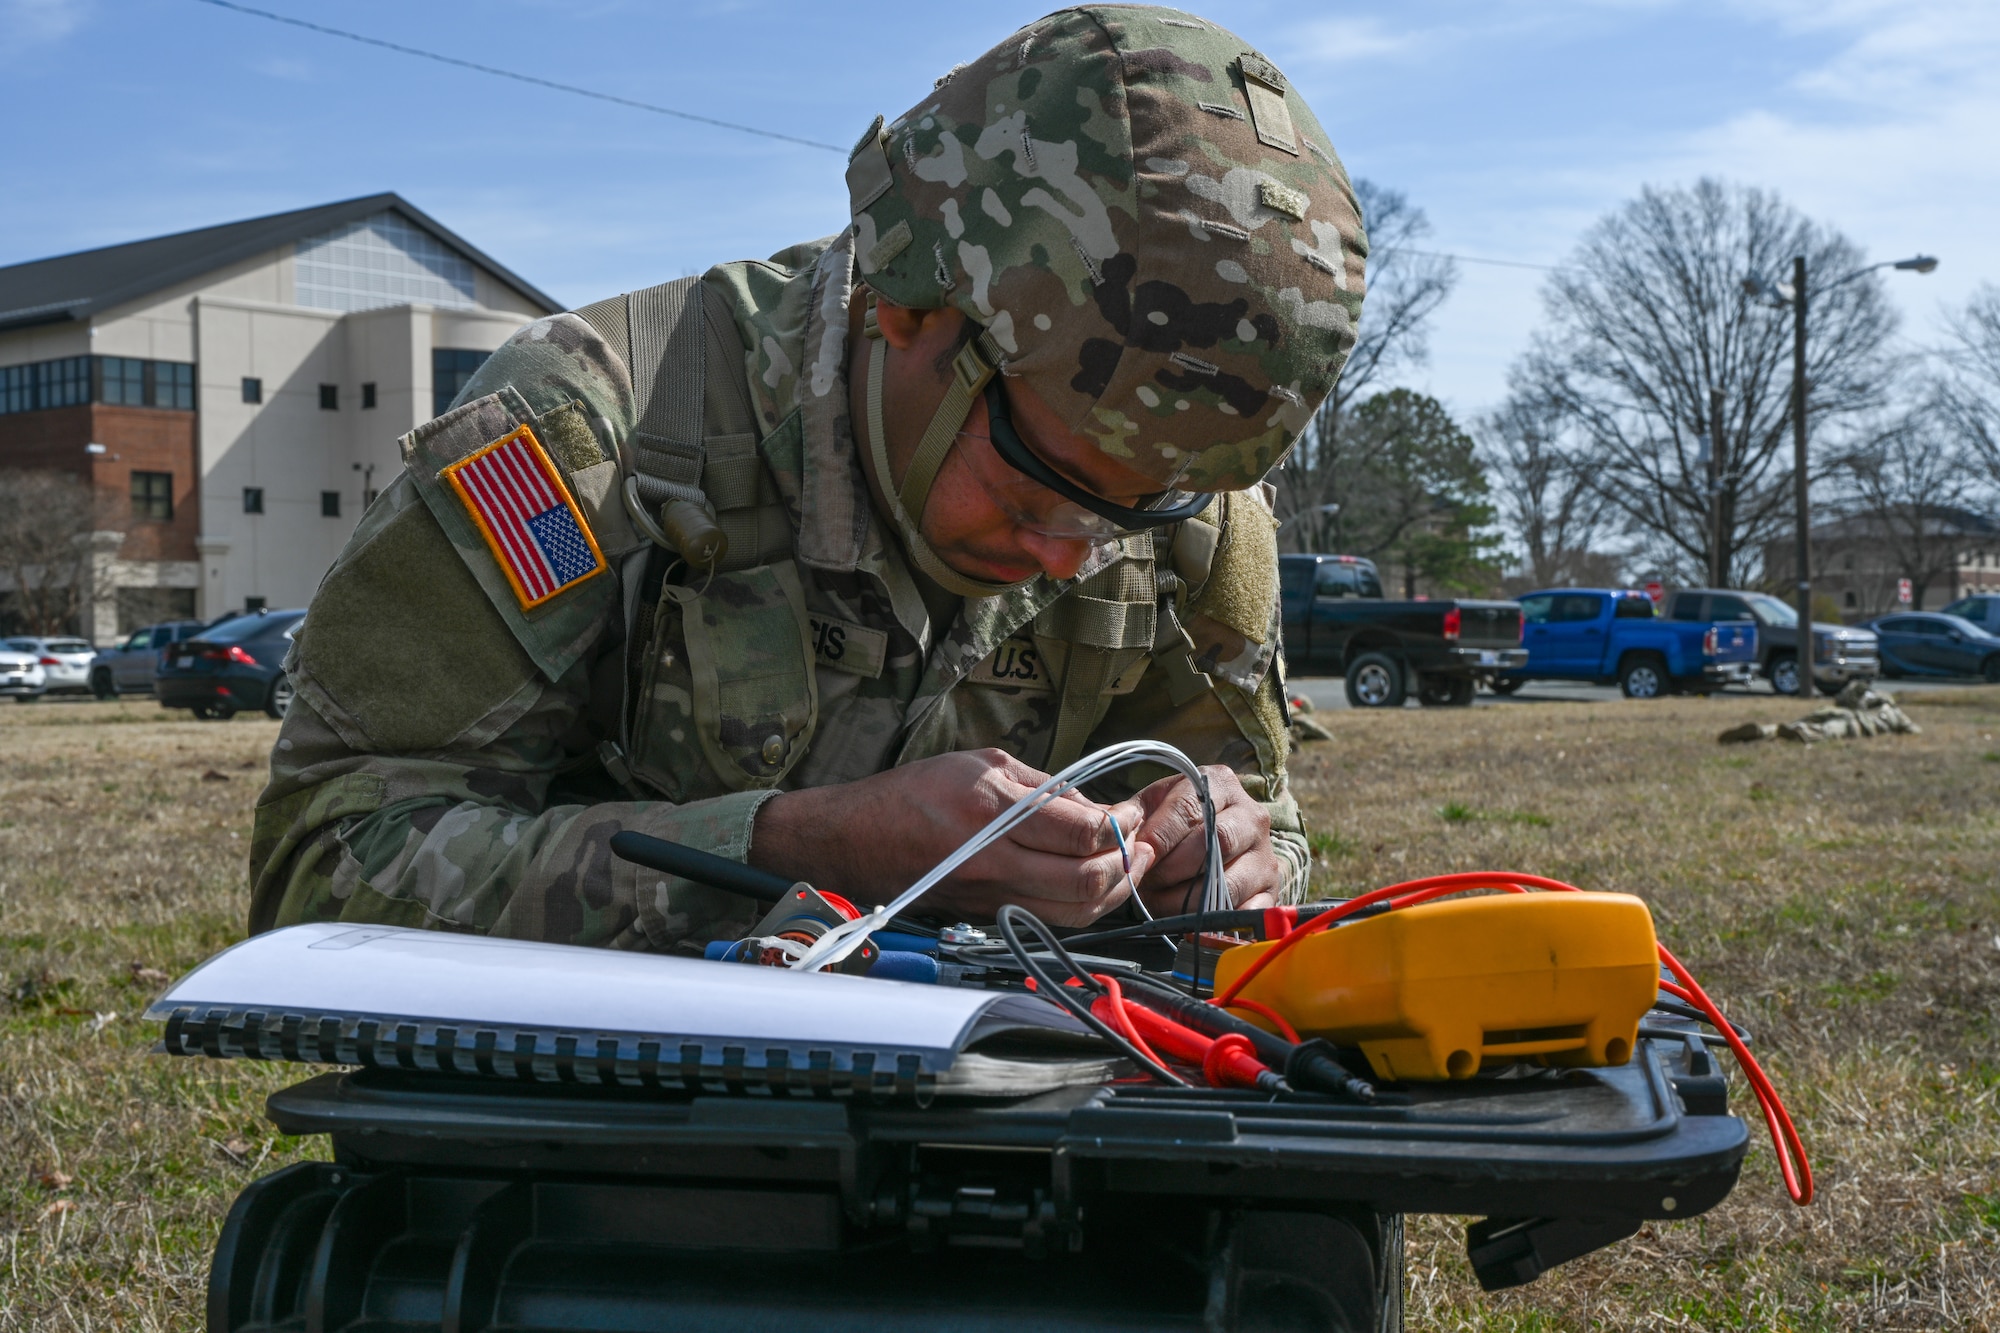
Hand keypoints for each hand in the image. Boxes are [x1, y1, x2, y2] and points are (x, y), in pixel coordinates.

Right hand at [749, 749, 1146, 926]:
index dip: (1121, 827)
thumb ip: (1044, 786)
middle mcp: (994, 863)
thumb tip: (1095, 809)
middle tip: (1142, 845)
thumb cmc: (912, 793)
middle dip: (1128, 865)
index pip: (1082, 833)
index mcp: (992, 814)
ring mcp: (991, 898)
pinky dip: (1082, 906)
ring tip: (1127, 867)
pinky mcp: (987, 917)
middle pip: (1088, 882)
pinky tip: (1091, 883)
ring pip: (1076, 912)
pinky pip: (1050, 918)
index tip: (1131, 815)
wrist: (853, 840)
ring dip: (1113, 892)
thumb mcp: (981, 762)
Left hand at [1109, 766, 1279, 917]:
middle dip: (1173, 868)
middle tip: (1149, 881)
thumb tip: (1120, 836)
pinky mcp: (1271, 891)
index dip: (1161, 836)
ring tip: (1161, 900)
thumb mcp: (1155, 805)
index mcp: (1221, 784)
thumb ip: (1135, 816)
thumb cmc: (1177, 821)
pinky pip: (1248, 912)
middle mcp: (1252, 816)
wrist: (1221, 839)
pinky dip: (1217, 924)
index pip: (1192, 809)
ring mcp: (1265, 855)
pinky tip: (1191, 923)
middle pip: (1216, 844)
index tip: (1140, 855)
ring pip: (1228, 883)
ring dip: (1186, 900)